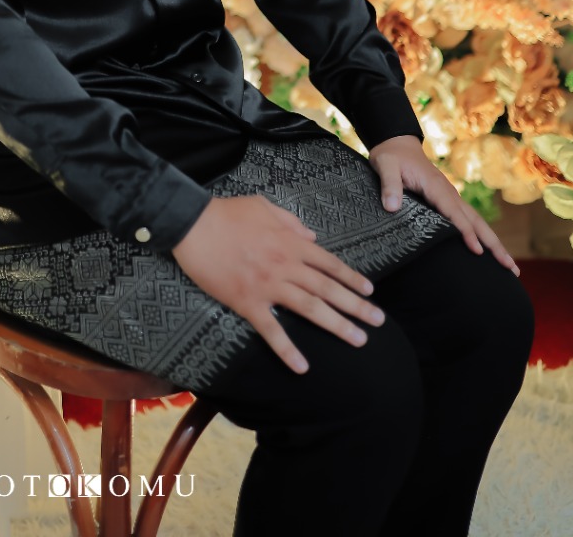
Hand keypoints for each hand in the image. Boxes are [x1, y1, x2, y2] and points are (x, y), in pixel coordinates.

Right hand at [170, 194, 386, 375]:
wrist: (194, 223)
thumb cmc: (227, 212)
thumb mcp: (264, 206)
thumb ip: (291, 222)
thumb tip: (312, 237)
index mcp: (290, 242)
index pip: (329, 263)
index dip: (351, 278)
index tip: (370, 291)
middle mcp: (286, 265)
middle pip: (327, 288)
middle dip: (356, 306)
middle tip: (378, 321)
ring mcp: (268, 285)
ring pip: (309, 308)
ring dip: (336, 325)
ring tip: (358, 339)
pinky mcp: (247, 302)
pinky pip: (271, 329)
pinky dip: (287, 349)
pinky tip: (302, 367)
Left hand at [367, 134, 520, 276]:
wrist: (397, 142)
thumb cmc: (391, 156)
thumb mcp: (385, 166)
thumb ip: (389, 185)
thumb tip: (391, 207)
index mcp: (436, 186)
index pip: (455, 213)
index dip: (466, 232)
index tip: (477, 251)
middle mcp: (449, 192)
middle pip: (476, 221)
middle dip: (494, 244)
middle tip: (511, 268)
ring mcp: (451, 197)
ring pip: (477, 222)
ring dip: (494, 243)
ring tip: (510, 267)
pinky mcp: (448, 200)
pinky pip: (468, 219)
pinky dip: (482, 235)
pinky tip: (489, 250)